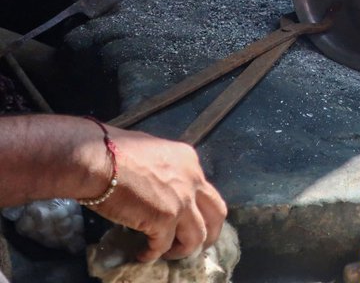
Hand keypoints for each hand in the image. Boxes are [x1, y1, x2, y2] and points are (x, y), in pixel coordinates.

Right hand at [84, 127, 226, 261]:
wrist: (96, 158)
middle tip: (195, 245)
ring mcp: (182, 200)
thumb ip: (163, 168)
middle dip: (210, 233)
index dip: (198, 208)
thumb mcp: (151, 151)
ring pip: (198, 236)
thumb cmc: (112, 151)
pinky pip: (163, 245)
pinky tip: (142, 254)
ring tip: (167, 253)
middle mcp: (193, 179)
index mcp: (189, 160)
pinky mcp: (165, 218)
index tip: (186, 219)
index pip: (205, 190)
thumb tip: (158, 182)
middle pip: (217, 214)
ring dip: (183, 249)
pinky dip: (153, 254)